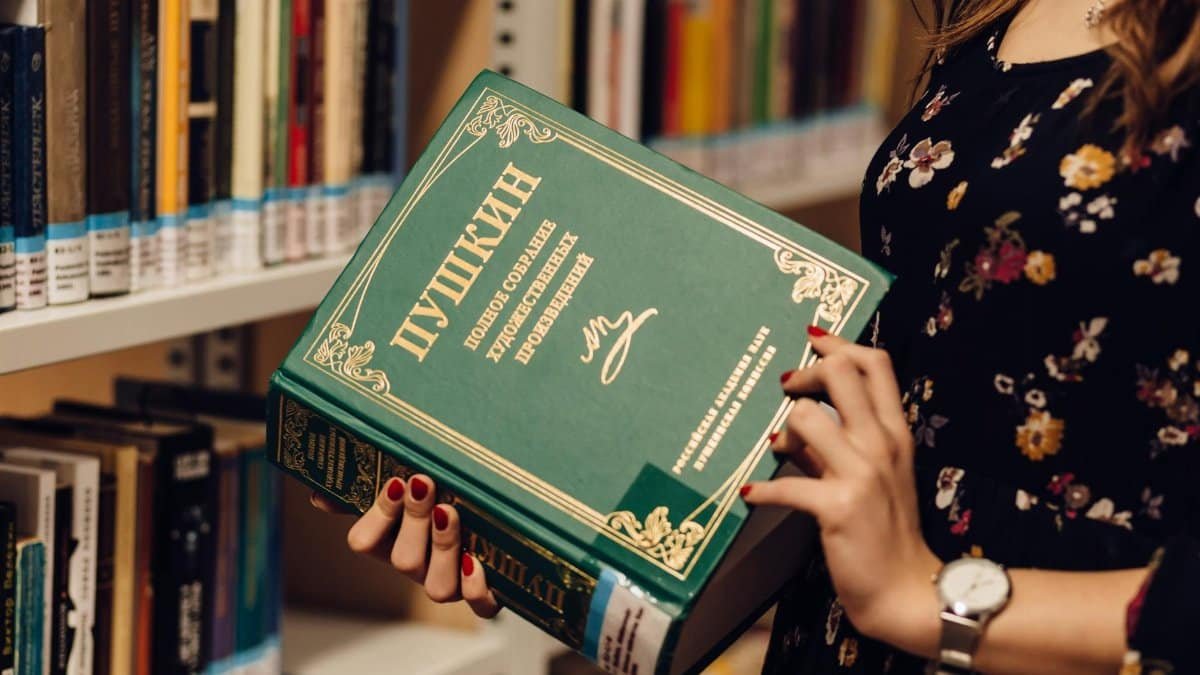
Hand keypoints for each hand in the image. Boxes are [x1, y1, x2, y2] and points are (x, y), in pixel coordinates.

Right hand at [310, 475, 500, 617]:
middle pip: (403, 561)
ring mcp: (451, 583)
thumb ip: (365, 488)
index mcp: (391, 542)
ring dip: (442, 548)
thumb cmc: (443, 497)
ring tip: (449, 512)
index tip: (397, 481)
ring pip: (438, 587)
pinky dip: (477, 589)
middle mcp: (419, 567)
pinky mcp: (485, 595)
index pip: (364, 542)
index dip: (378, 516)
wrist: (496, 520)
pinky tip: (475, 561)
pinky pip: (480, 607)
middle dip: (413, 521)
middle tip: (424, 484)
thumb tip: (319, 497)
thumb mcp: (406, 489)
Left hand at [741, 329, 940, 651]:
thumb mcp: (870, 477)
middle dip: (806, 374)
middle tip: (788, 389)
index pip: (876, 364)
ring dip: (782, 434)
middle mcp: (881, 445)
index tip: (813, 342)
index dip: (840, 345)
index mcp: (894, 433)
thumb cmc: (885, 531)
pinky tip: (750, 496)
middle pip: (843, 374)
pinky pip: (787, 485)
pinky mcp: (838, 507)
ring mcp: (861, 474)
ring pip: (806, 420)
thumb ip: (834, 446)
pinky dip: (762, 490)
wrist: (905, 590)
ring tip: (778, 453)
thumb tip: (790, 428)